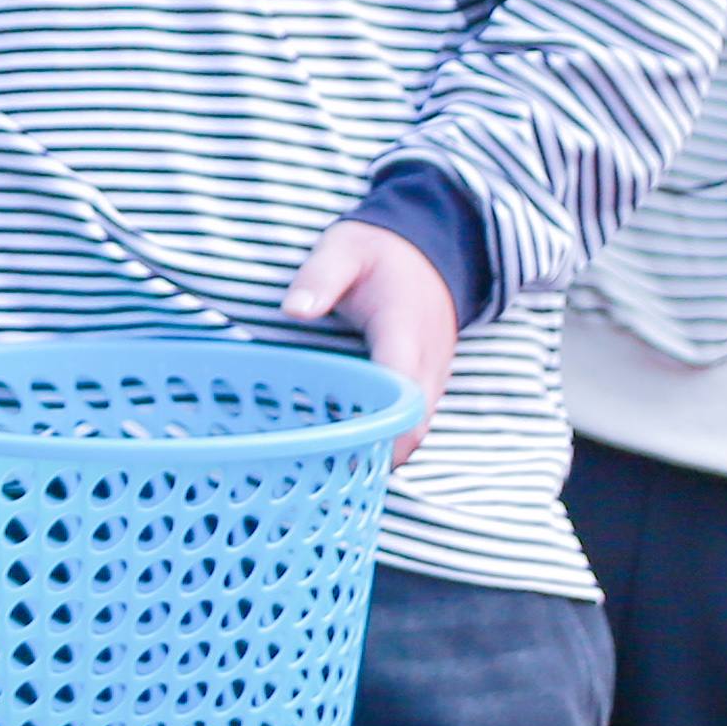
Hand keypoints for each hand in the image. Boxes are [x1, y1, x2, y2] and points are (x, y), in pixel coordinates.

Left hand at [281, 215, 456, 458]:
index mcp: (405, 331)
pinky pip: (414, 420)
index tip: (347, 457)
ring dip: (384, 452)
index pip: (401, 390)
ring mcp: (433, 375)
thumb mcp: (344, 249)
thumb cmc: (378, 253)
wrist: (431, 246)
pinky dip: (390, 439)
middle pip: (413, 425)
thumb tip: (293, 310)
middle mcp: (428, 361)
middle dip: (377, 455)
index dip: (382, 429)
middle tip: (326, 479)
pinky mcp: (428, 382)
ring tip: (333, 474)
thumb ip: (320, 277)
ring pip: (417, 429)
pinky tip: (351, 450)